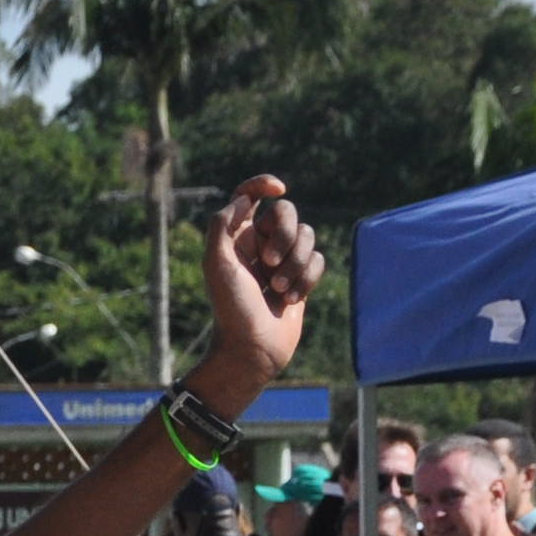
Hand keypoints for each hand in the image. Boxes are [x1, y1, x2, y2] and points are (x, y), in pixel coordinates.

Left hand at [193, 180, 322, 397]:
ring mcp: (282, 261)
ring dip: (295, 262)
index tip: (278, 190)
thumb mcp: (217, 264)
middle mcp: (258, 245)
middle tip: (269, 264)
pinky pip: (318, 260)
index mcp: (235, 237)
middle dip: (284, 235)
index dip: (263, 185)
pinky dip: (307, 278)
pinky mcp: (300, 278)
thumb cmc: (231, 309)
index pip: (248, 195)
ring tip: (278, 289)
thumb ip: (223, 225)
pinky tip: (291, 300)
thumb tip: (244, 199)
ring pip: (307, 236)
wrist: (251, 350)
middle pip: (286, 212)